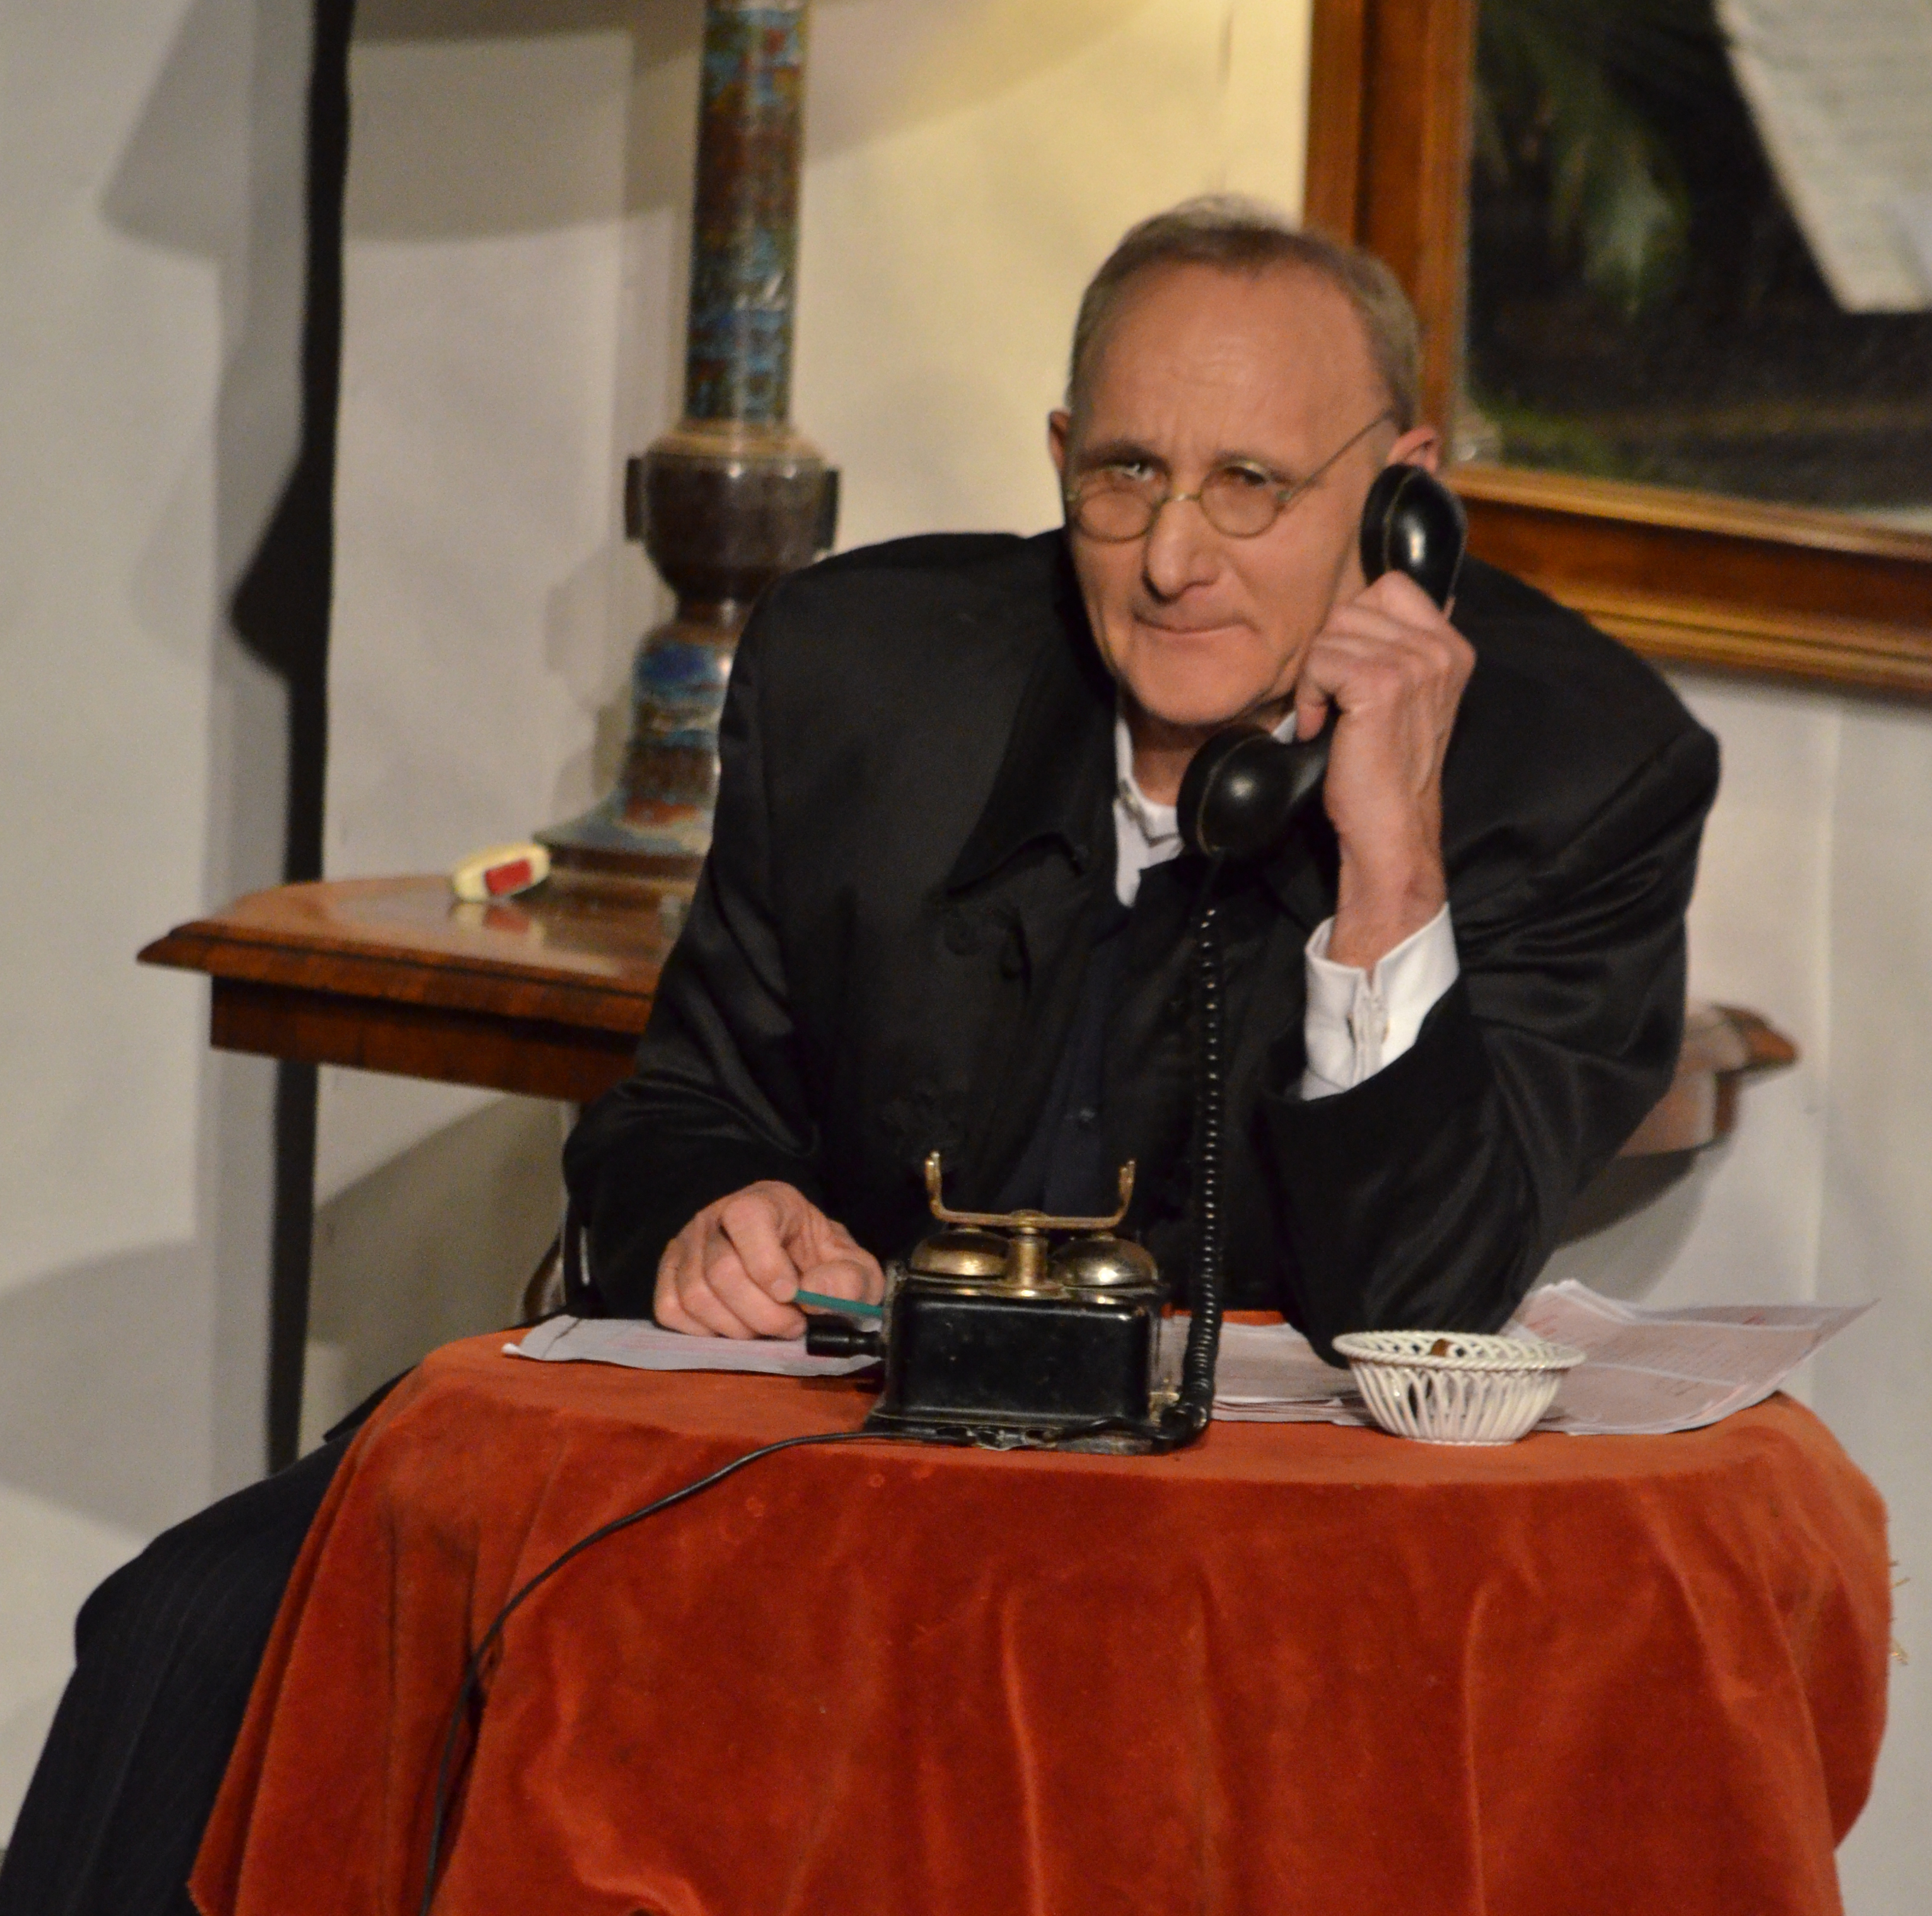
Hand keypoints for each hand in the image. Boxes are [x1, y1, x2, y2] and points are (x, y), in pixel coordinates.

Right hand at [654, 1181, 884, 1338]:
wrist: (794, 1263)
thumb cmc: (821, 1262)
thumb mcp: (854, 1268)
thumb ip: (850, 1280)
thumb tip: (815, 1294)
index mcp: (766, 1200)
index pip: (747, 1217)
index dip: (766, 1262)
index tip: (792, 1295)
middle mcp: (716, 1216)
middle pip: (721, 1271)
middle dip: (762, 1313)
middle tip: (792, 1326)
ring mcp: (686, 1244)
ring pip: (695, 1295)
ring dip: (736, 1327)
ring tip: (766, 1328)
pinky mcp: (669, 1274)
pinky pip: (670, 1309)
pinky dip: (703, 1332)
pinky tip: (733, 1327)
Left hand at [1292, 570, 1472, 967]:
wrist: (1392, 828)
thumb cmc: (1388, 769)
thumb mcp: (1408, 698)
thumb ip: (1401, 649)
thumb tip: (1370, 602)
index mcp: (1452, 646)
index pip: (1389, 586)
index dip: (1354, 626)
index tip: (1354, 675)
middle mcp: (1441, 649)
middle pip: (1352, 607)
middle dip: (1329, 653)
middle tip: (1336, 701)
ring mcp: (1415, 664)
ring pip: (1330, 632)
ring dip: (1316, 677)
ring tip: (1331, 717)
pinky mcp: (1380, 684)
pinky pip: (1319, 661)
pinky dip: (1309, 695)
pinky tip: (1322, 728)